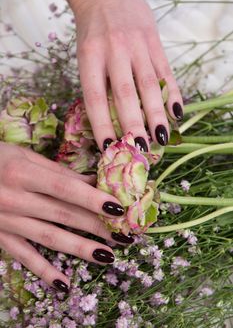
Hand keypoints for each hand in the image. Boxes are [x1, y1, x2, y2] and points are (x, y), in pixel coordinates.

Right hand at [0, 143, 132, 291]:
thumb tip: (94, 182)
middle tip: (124, 234)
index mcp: (21, 173)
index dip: (92, 198)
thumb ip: (58, 172)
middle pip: (62, 215)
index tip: (119, 208)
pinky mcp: (0, 237)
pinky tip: (64, 285)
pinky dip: (44, 271)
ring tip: (108, 255)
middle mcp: (14, 199)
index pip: (64, 188)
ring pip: (48, 238)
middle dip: (96, 225)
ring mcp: (6, 221)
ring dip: (80, 248)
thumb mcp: (25, 156)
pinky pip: (23, 256)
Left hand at [55, 0, 182, 150]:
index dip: (102, 125)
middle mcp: (114, 50)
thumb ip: (98, 84)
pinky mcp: (154, 41)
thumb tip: (111, 123)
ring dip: (156, 114)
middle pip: (125, 94)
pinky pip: (166, 71)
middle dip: (133, 124)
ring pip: (149, 85)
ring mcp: (137, 45)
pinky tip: (176, 113)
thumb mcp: (86, 57)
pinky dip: (173, 94)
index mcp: (90, 57)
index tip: (109, 147)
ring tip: (161, 137)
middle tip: (139, 148)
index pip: (95, 98)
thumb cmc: (93, 33)